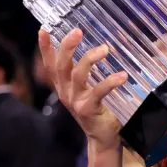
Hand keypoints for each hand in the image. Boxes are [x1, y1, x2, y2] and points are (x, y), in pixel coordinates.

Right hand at [38, 29, 128, 148]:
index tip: (43, 29)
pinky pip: (98, 92)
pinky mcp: (88, 110)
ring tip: (105, 49)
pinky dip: (110, 82)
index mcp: (63, 85)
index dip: (45, 48)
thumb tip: (103, 45)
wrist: (103, 137)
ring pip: (77, 76)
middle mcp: (65, 92)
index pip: (50, 64)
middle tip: (78, 31)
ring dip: (90, 59)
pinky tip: (122, 76)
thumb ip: (88, 72)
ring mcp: (75, 101)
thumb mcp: (88, 88)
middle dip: (67, 47)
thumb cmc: (98, 108)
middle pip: (61, 66)